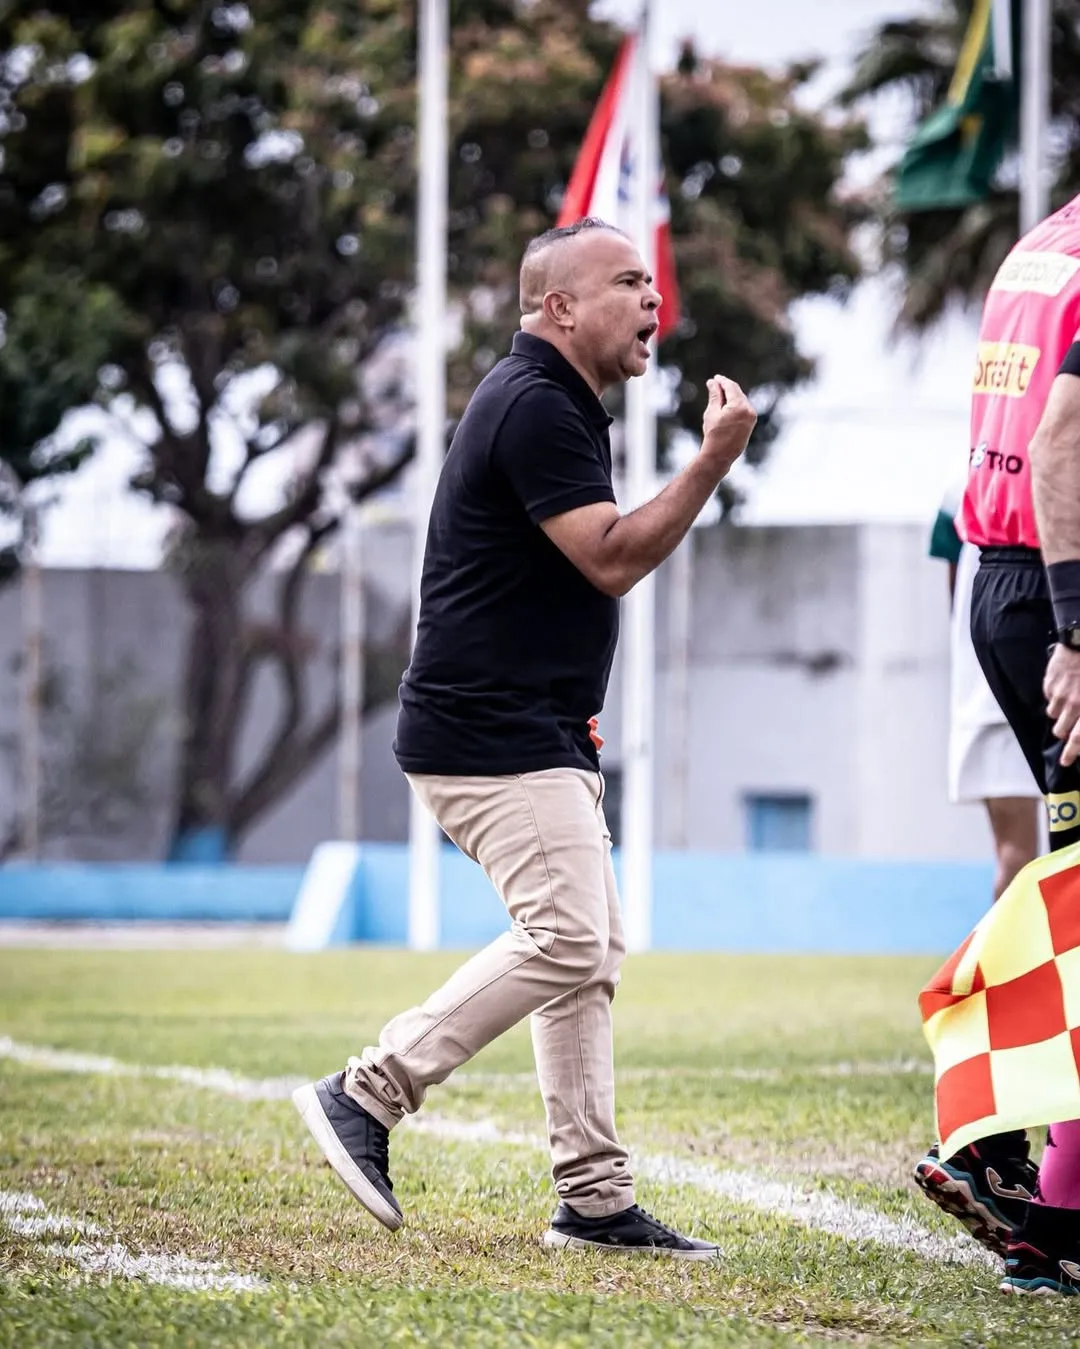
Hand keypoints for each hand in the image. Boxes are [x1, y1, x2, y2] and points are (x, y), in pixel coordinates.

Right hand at [701, 375, 756, 471]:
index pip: (731, 387)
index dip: (722, 381)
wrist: (720, 455)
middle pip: (737, 392)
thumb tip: (713, 382)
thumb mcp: (712, 412)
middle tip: (716, 383)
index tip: (715, 377)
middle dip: (727, 388)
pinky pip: (743, 408)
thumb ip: (714, 395)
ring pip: (741, 400)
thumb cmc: (714, 434)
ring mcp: (752, 416)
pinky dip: (735, 404)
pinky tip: (727, 405)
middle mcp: (748, 409)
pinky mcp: (751, 422)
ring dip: (731, 396)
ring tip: (719, 394)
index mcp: (739, 406)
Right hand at [1045, 642, 1079, 765]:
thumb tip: (1079, 728)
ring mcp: (1060, 694)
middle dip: (1064, 731)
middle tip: (1069, 723)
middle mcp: (1074, 705)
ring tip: (1069, 699)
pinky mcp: (1050, 684)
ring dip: (1060, 712)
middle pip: (1060, 730)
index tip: (1065, 761)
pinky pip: (1049, 697)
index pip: (1078, 738)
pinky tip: (1064, 685)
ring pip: (1053, 715)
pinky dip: (1055, 695)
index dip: (1071, 753)